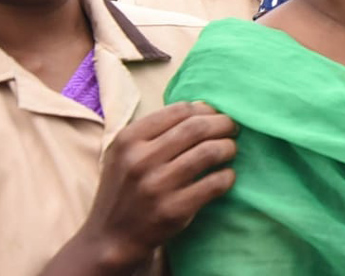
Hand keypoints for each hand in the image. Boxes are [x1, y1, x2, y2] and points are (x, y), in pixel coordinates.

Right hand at [54, 102, 236, 272]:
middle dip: (222, 123)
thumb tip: (204, 107)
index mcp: (129, 139)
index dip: (205, 109)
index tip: (215, 115)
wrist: (111, 237)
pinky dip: (227, 176)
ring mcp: (157, 186)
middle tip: (233, 128)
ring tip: (231, 149)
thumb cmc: (125, 187)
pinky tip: (227, 175)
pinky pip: (213, 184)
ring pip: (208, 152)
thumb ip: (157, 129)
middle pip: (196, 127)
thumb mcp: (126, 152)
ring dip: (228, 147)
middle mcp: (140, 160)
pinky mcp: (173, 210)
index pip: (179, 110)